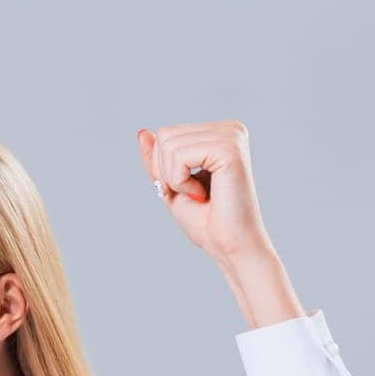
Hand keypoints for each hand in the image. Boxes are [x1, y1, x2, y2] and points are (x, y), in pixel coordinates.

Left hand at [136, 121, 271, 261]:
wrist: (230, 246)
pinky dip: (181, 182)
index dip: (162, 168)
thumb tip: (143, 132)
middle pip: (165, 136)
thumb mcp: (171, 185)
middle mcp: (230, 129)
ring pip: (168, 145)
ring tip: (199, 195)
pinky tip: (202, 194)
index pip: (166, 134)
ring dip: (174, 179)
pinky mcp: (229, 148)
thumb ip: (157, 159)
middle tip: (192, 195)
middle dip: (166, 172)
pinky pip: (179, 155)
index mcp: (219, 134)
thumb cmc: (206, 222)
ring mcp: (231, 135)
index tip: (187, 190)